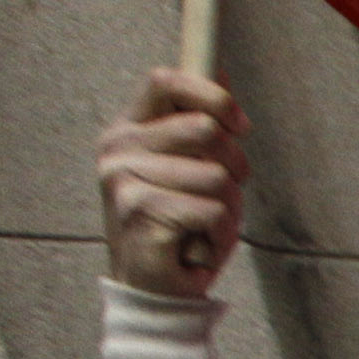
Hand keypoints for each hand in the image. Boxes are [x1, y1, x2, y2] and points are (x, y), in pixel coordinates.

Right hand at [99, 69, 247, 300]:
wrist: (158, 290)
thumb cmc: (183, 226)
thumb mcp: (196, 167)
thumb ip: (202, 122)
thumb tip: (220, 68)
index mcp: (129, 130)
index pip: (166, 81)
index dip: (212, 94)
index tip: (240, 124)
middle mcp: (118, 149)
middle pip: (204, 128)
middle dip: (234, 165)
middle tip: (222, 196)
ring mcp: (123, 180)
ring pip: (215, 175)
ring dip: (227, 208)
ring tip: (202, 226)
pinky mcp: (139, 213)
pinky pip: (211, 211)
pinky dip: (218, 233)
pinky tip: (195, 246)